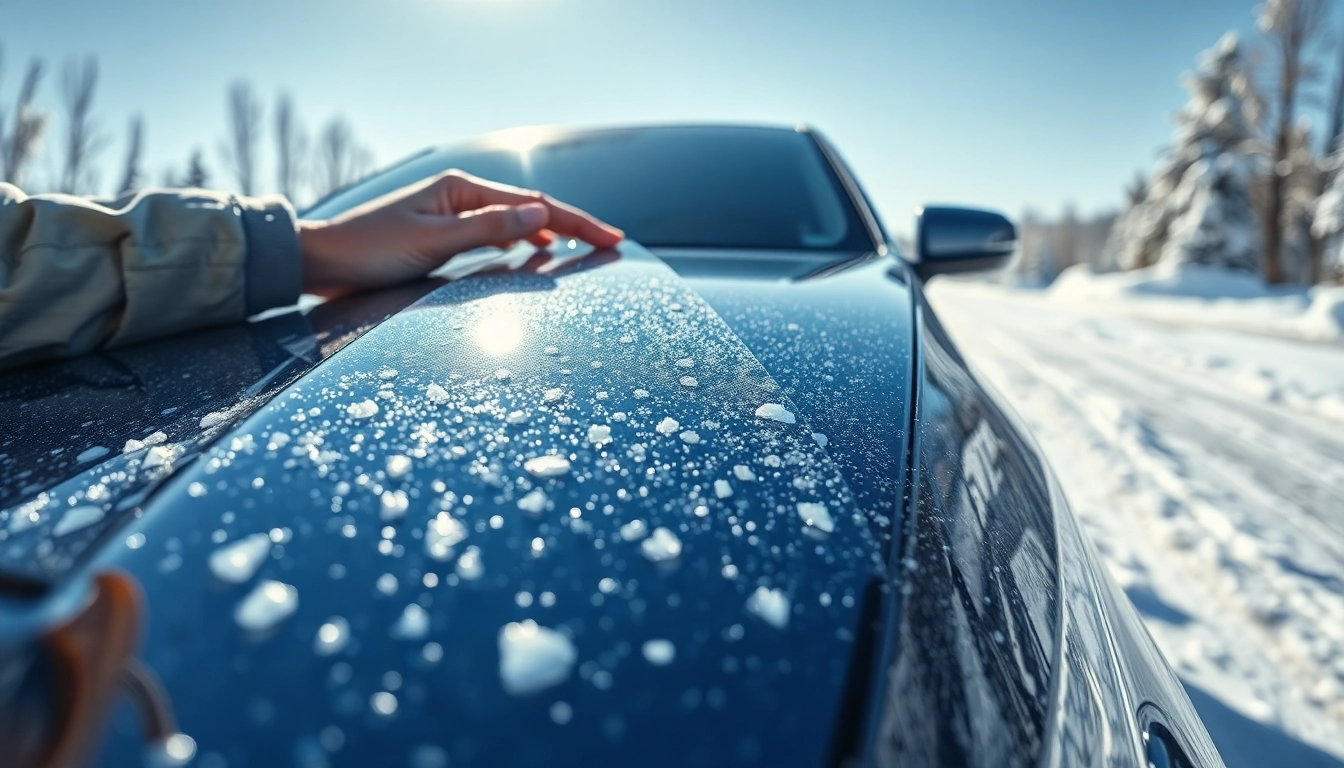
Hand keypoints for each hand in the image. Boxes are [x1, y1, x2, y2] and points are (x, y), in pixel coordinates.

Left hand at [297, 170, 623, 297]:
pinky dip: (522, 242)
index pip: (534, 204)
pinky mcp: (444, 234)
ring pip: (516, 221)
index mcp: (461, 189)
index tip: (610, 237)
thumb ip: (489, 229)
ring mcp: (453, 214)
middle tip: (611, 242)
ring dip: (550, 232)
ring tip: (583, 246)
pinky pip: (496, 235)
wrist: (322, 262)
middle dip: (572, 224)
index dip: (576, 220)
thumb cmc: (370, 251)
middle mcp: (460, 196)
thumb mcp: (433, 241)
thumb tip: (543, 214)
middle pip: (531, 208)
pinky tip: (535, 251)